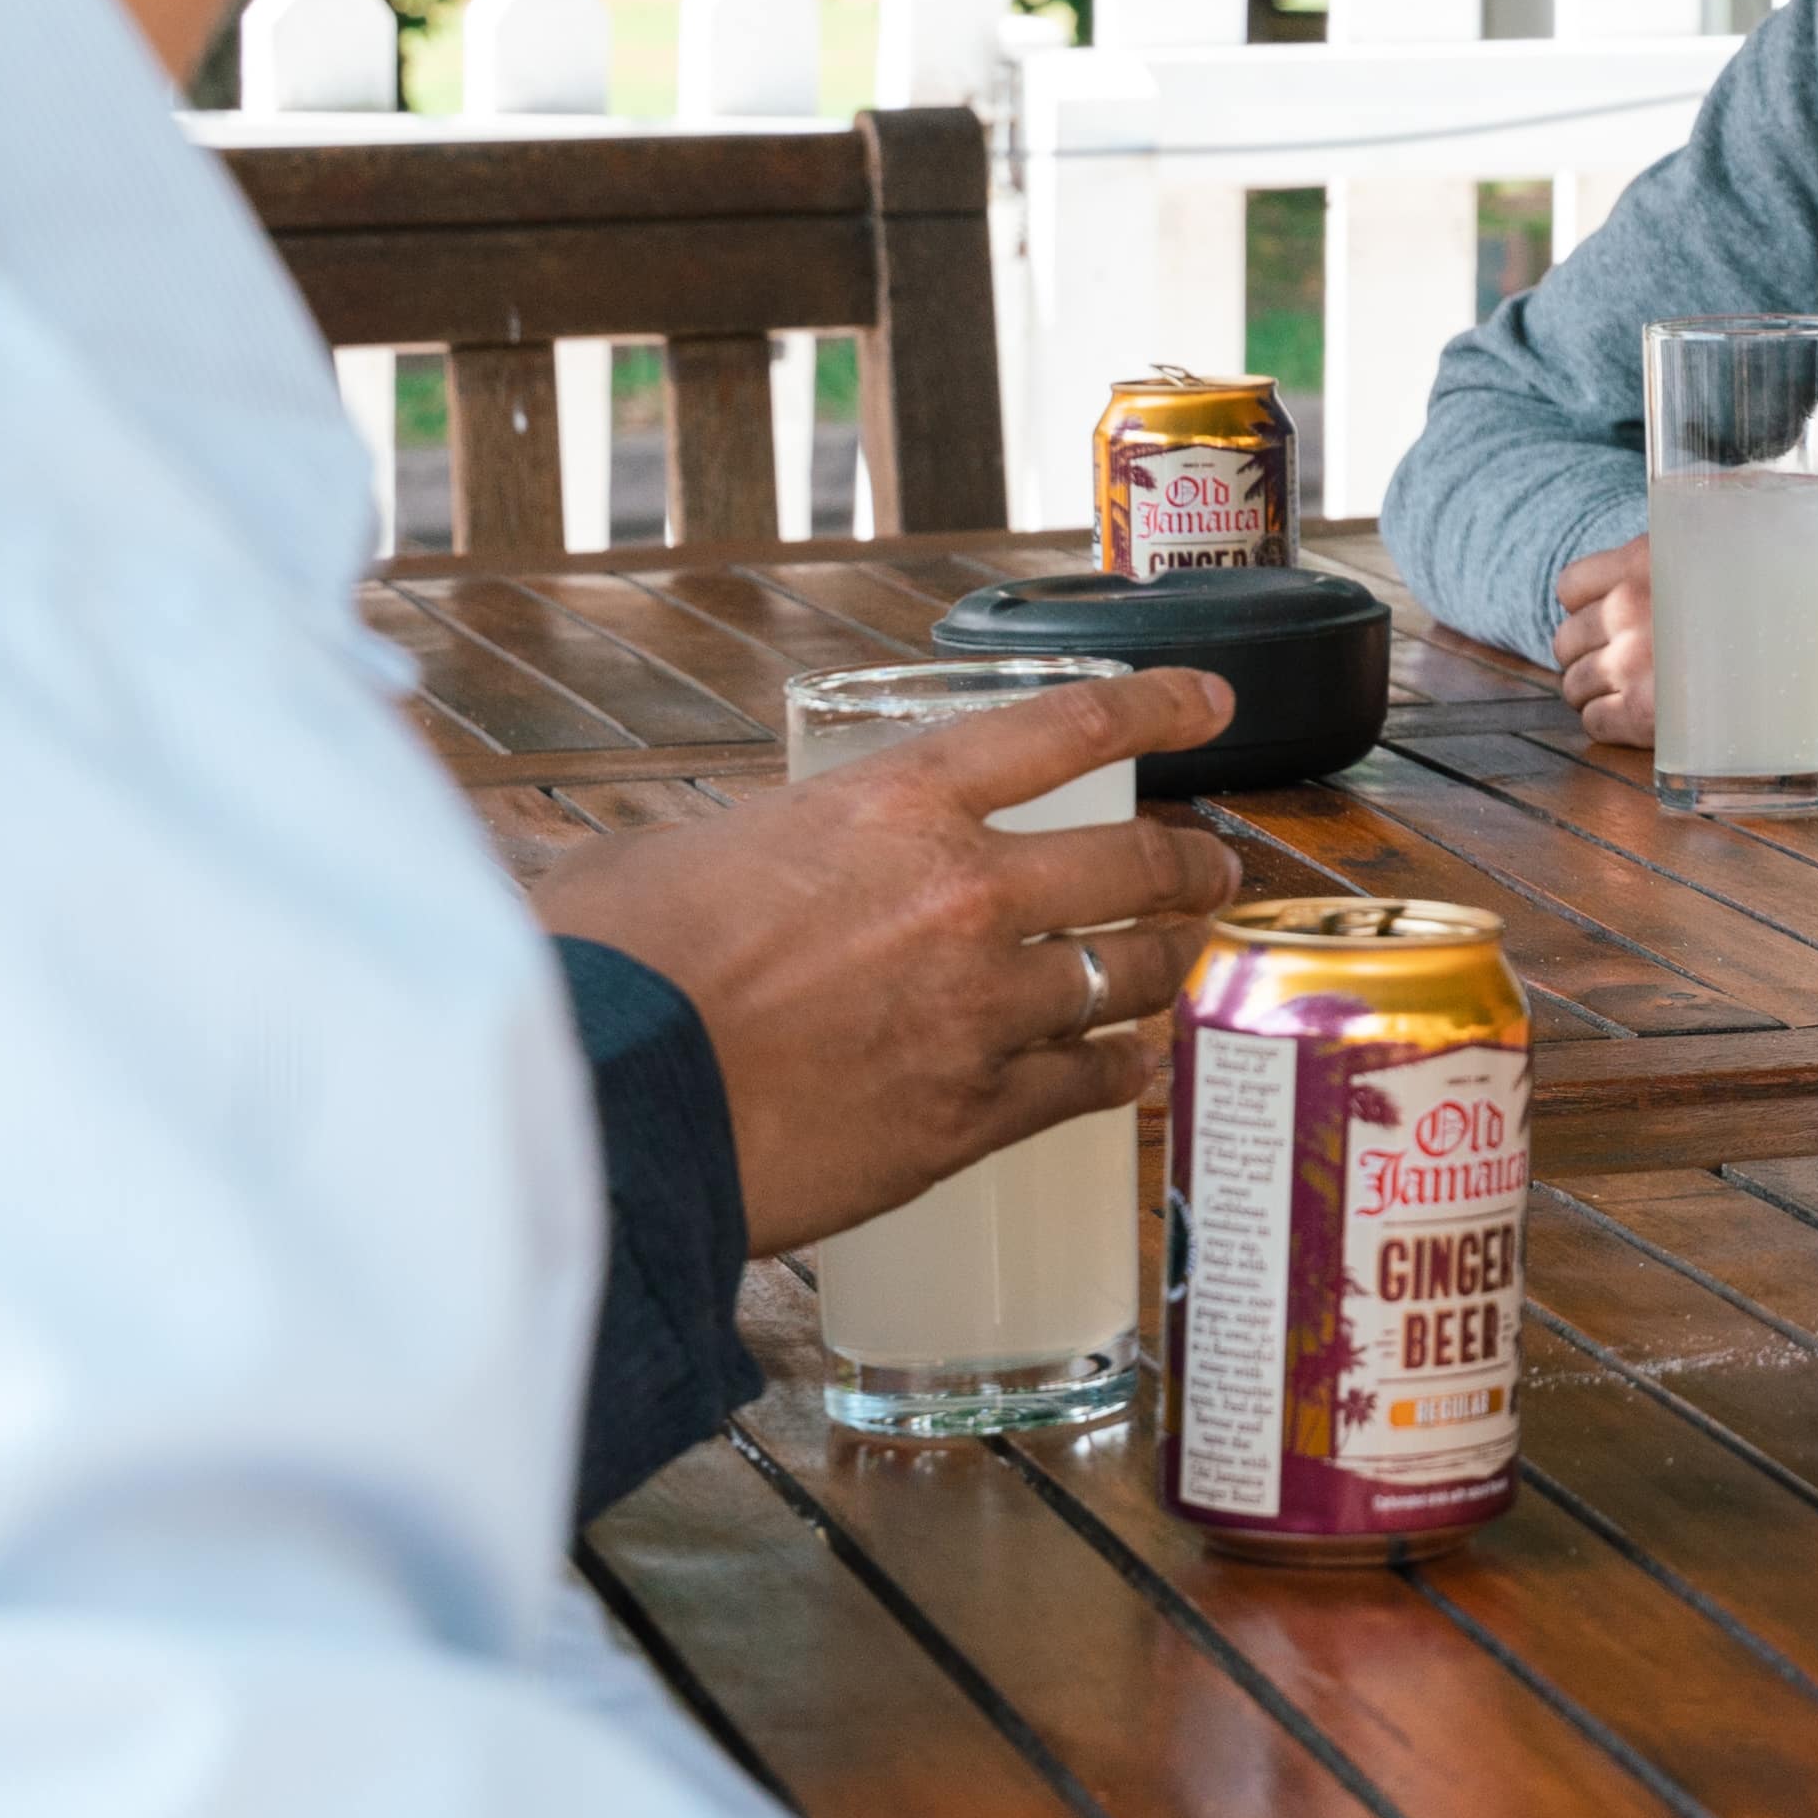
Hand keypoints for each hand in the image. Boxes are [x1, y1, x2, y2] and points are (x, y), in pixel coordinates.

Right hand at [534, 665, 1239, 1254]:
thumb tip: (728, 860)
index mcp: (894, 807)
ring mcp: (982, 1009)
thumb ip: (752, 848)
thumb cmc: (613, 972)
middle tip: (1211, 868)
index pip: (1066, 728)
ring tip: (1179, 960)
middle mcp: (965, 896)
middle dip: (1191, 863)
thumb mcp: (675, 855)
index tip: (1210, 702)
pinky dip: (1119, 1073)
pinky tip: (1130, 1072)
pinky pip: (1086, 1084)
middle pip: (1136, 865)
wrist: (607, 1108)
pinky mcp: (971, 1115)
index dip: (1158, 704)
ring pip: (1129, 976)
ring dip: (1167, 964)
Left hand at [1547, 506, 1817, 746]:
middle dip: (1584, 646)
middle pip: (1568, 636)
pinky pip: (1600, 731)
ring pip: (1578, 686)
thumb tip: (1796, 497)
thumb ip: (1803, 511)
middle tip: (1625, 656)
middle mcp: (1640, 610)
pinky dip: (1603, 727)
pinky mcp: (1664, 726)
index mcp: (1662, 554)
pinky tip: (1631, 724)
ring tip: (1626, 693)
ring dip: (1590, 689)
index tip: (1612, 609)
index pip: (1576, 579)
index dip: (1585, 597)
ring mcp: (1646, 669)